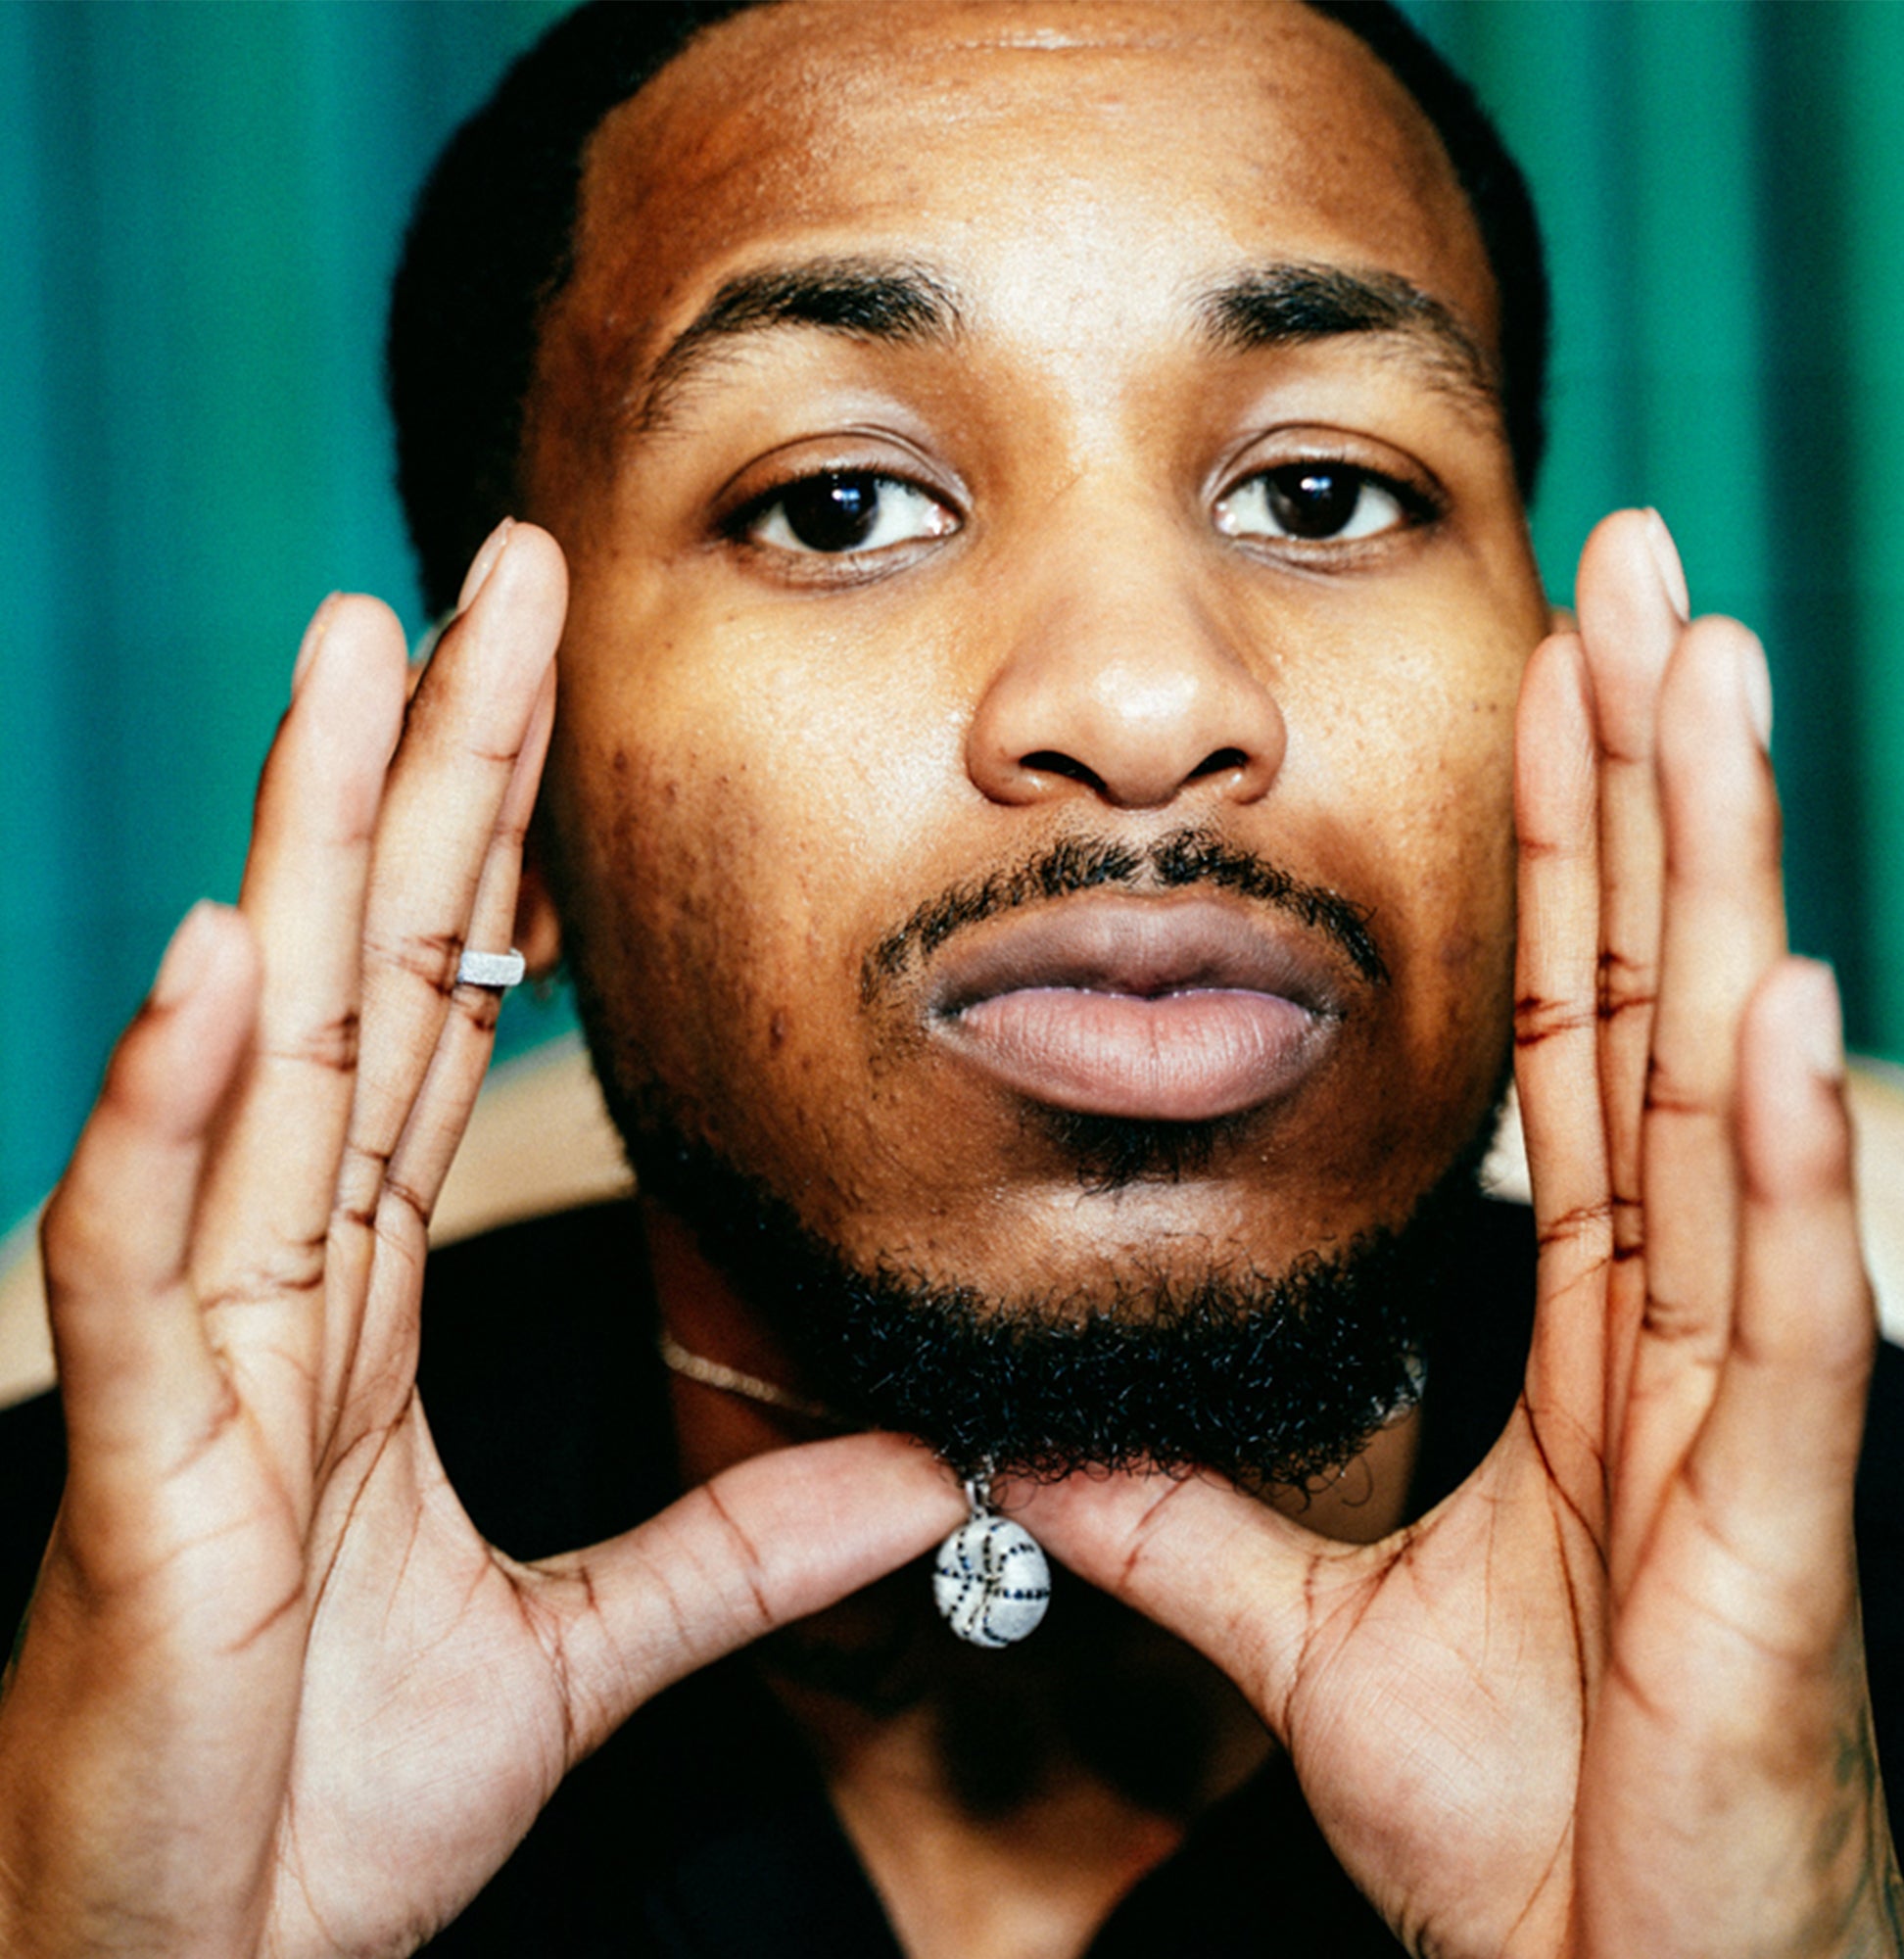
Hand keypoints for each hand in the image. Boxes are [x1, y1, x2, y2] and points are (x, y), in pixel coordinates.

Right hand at [0, 523, 963, 1957]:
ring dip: (304, 846)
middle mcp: (277, 1278)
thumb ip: (750, 1542)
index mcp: (361, 1297)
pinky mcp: (137, 1459)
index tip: (558, 700)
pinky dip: (178, 1091)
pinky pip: (150, 1241)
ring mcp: (194, 1350)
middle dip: (428, 770)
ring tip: (349, 661)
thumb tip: (929, 1462)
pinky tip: (227, 946)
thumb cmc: (334, 1791)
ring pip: (258, 1049)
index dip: (506, 855)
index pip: (448, 1022)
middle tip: (484, 579)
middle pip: (369, 974)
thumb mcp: (589, 1646)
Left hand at [1014, 511, 1903, 1955]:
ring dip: (1711, 876)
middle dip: (1642, 783)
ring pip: (1717, 1092)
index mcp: (1581, 1326)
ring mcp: (1734, 1405)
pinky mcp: (1764, 1524)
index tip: (1534, 689)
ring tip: (1703, 681)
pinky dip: (1753, 1139)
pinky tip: (1751, 980)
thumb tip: (1033, 1432)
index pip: (1561, 1037)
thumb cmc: (1526, 1817)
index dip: (1554, 859)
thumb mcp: (1305, 1635)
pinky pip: (1758, 1302)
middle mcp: (1670, 1321)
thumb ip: (1181, 1519)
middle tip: (1632, 581)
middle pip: (1648, 999)